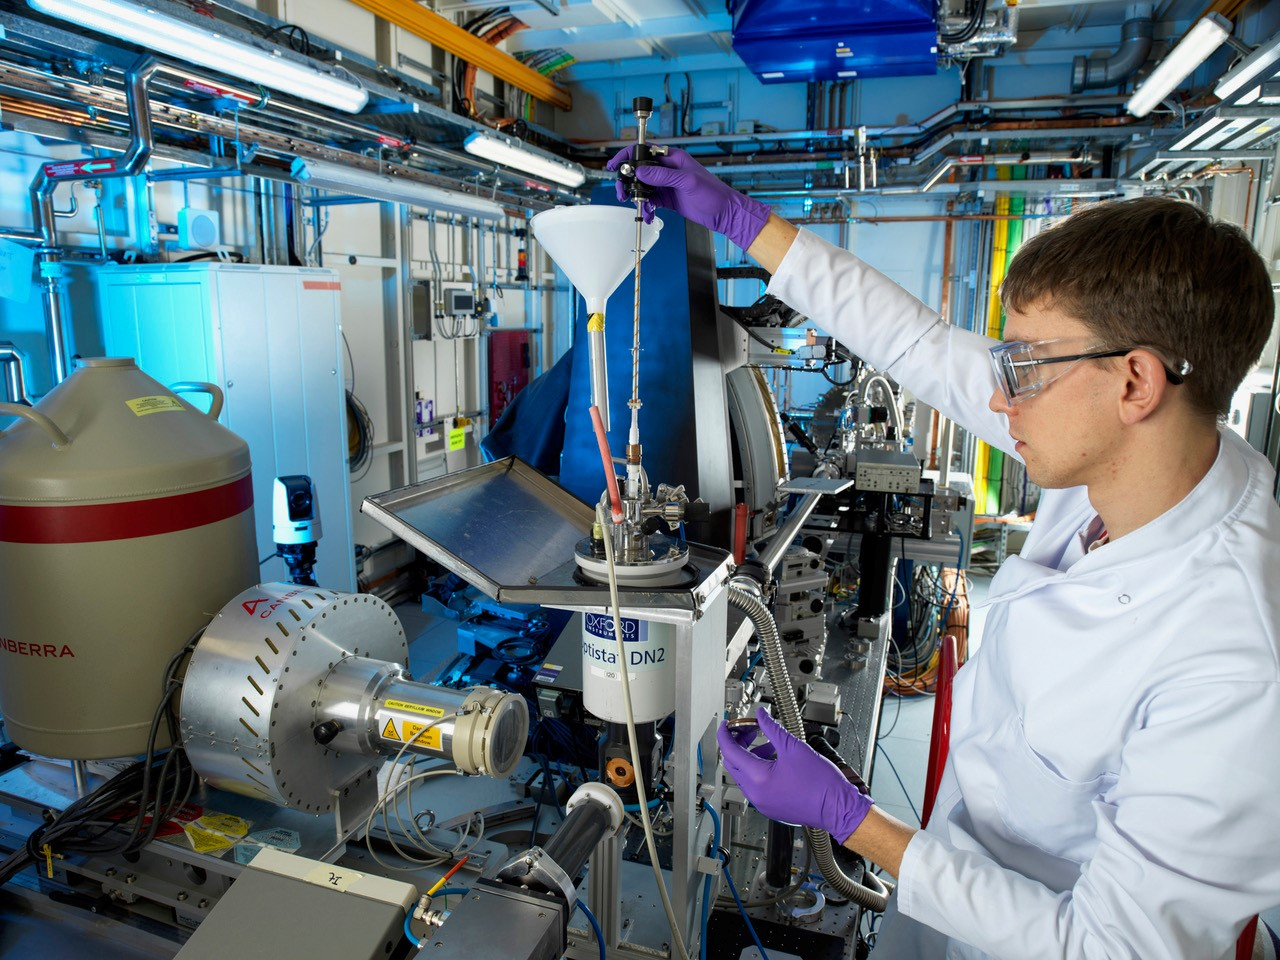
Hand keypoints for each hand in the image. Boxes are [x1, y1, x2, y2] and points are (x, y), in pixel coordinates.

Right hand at [605, 146, 770, 250]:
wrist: (725, 213)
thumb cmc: (714, 193)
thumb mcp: (688, 182)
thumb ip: (663, 176)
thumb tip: (640, 172)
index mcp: (673, 159)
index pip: (645, 152)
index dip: (628, 156)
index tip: (615, 165)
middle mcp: (668, 170)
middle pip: (640, 170)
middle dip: (628, 181)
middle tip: (622, 192)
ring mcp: (667, 185)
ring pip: (643, 186)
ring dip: (636, 196)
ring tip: (635, 205)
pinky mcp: (668, 199)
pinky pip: (651, 201)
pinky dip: (646, 207)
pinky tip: (648, 214)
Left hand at [717, 707, 872, 843]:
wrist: (838, 808)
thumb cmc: (821, 784)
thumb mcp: (794, 747)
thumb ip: (772, 729)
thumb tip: (762, 716)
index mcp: (758, 778)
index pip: (730, 752)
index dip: (726, 735)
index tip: (725, 725)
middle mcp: (756, 794)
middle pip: (734, 764)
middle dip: (737, 744)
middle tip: (747, 730)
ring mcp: (762, 803)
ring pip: (744, 776)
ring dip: (750, 757)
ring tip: (766, 743)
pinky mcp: (771, 807)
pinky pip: (756, 786)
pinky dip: (758, 771)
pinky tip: (773, 760)